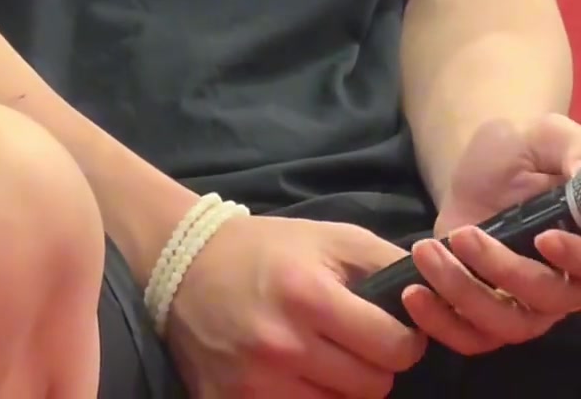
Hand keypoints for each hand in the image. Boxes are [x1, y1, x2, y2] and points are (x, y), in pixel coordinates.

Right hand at [165, 214, 426, 397]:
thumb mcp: (329, 237)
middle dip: (375, 365)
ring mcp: (255, 384)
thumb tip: (435, 295)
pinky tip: (297, 377)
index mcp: (308, 295)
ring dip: (342, 388)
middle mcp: (282, 345)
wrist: (186, 264)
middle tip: (356, 342)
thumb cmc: (268, 249)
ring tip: (325, 357)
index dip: (403, 340)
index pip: (393, 349)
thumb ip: (385, 263)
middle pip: (372, 388)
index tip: (391, 328)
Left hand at [403, 114, 580, 355]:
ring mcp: (525, 306)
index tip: (544, 238)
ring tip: (426, 252)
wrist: (476, 169)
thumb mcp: (547, 136)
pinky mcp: (486, 315)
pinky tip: (415, 294)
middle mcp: (564, 284)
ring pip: (506, 325)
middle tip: (462, 234)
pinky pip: (471, 338)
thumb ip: (574, 152)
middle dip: (503, 270)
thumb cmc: (520, 151)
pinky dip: (442, 325)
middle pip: (547, 300)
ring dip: (463, 293)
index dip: (576, 260)